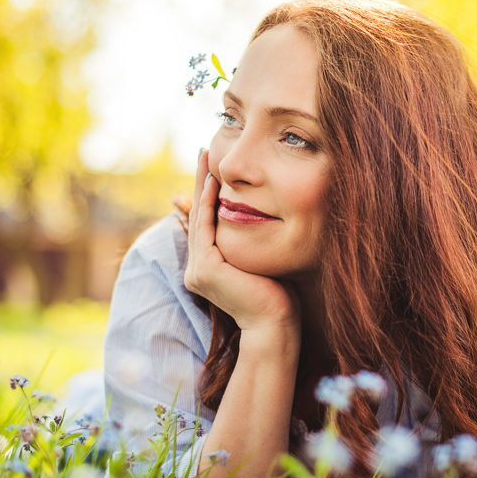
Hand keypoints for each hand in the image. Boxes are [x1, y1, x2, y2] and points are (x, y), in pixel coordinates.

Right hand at [184, 150, 299, 334]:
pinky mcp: (205, 270)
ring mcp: (197, 271)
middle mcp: (197, 270)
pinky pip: (206, 227)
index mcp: (208, 269)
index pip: (205, 223)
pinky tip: (214, 181)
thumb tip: (256, 218)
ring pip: (199, 217)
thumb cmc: (280, 296)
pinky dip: (209, 202)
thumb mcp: (261, 261)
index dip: (207, 194)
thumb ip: (251, 242)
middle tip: (203, 153)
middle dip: (201, 183)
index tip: (212, 168)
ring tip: (205, 157)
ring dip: (202, 185)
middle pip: (198, 216)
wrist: (277, 324)